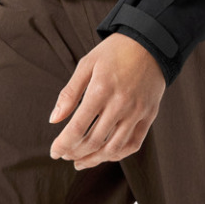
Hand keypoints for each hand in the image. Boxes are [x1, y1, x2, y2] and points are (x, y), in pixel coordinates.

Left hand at [49, 34, 165, 168]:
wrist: (150, 42)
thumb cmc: (114, 52)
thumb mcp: (86, 64)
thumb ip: (69, 93)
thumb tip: (54, 119)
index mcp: (100, 90)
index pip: (77, 128)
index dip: (63, 144)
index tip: (54, 151)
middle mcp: (120, 104)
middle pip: (94, 141)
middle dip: (75, 153)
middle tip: (64, 156)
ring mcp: (137, 112)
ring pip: (114, 148)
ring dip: (94, 159)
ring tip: (80, 161)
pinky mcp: (149, 115)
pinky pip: (133, 144)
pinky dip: (117, 154)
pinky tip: (104, 155)